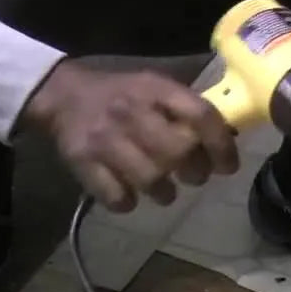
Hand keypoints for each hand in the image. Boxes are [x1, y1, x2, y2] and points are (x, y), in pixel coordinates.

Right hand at [20, 59, 239, 211]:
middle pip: (177, 152)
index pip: (200, 114)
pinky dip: (128, 202)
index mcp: (155, 89)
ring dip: (164, 192)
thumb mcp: (155, 89)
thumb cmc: (121, 96)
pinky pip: (117, 197)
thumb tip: (227, 140)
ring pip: (151, 179)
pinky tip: (129, 193)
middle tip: (192, 176)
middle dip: (194, 172)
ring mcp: (105, 139)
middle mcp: (131, 112)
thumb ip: (187, 111)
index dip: (221, 144)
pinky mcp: (83, 163)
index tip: (228, 166)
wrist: (63, 96)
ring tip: (162, 189)